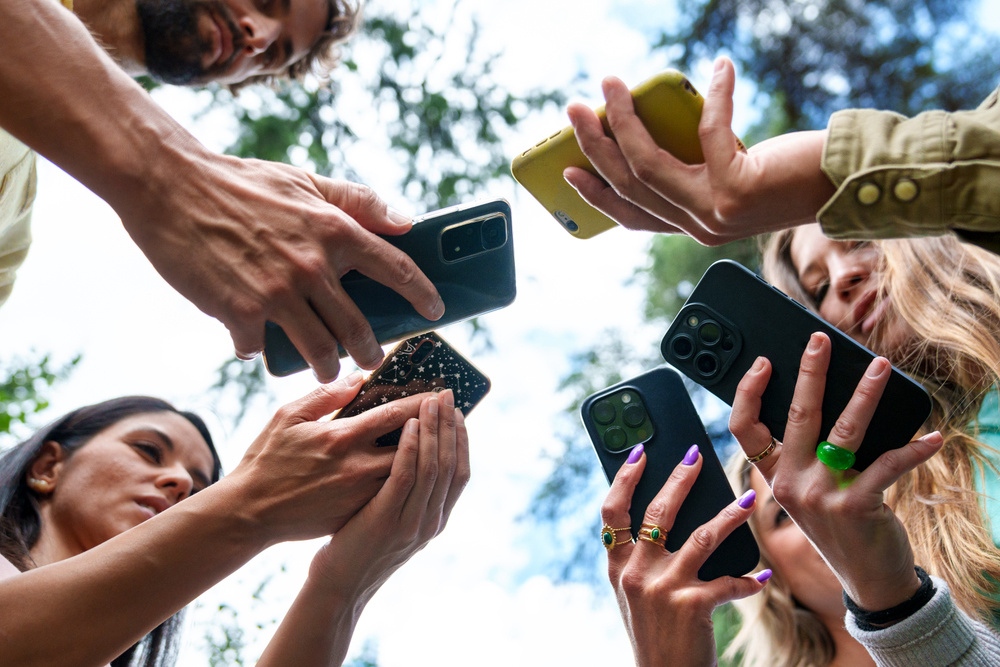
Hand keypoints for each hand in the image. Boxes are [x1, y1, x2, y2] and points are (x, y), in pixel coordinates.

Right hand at [114, 155, 444, 381]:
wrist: (169, 184)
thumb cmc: (242, 182)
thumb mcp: (306, 181)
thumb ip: (358, 202)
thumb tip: (406, 222)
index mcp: (334, 230)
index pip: (395, 269)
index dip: (422, 294)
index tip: (435, 312)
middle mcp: (312, 266)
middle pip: (358, 328)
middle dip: (369, 351)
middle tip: (369, 358)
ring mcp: (276, 293)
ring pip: (319, 351)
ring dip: (325, 366)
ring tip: (326, 368)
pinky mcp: (237, 312)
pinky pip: (258, 348)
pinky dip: (256, 349)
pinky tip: (252, 344)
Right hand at [223, 373, 437, 543]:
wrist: (249, 514)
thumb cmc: (266, 460)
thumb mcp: (287, 417)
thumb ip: (326, 396)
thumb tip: (358, 378)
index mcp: (340, 438)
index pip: (395, 414)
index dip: (422, 402)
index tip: (439, 392)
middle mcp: (356, 467)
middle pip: (412, 446)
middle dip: (434, 431)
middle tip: (451, 417)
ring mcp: (359, 494)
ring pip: (406, 473)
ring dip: (425, 457)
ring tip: (442, 441)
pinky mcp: (356, 514)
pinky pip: (391, 495)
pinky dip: (407, 480)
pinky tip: (418, 469)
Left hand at [306, 389, 468, 600]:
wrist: (339, 585)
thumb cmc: (360, 546)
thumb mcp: (396, 521)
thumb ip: (409, 493)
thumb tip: (413, 454)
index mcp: (436, 518)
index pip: (461, 472)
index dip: (462, 439)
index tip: (456, 411)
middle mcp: (432, 521)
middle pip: (451, 464)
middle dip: (450, 426)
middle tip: (446, 395)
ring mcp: (412, 523)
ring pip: (433, 467)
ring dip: (433, 430)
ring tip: (429, 402)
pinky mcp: (387, 520)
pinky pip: (405, 477)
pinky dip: (411, 447)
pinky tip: (409, 426)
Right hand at [564, 57, 833, 244]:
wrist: (847, 183)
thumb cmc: (792, 172)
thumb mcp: (732, 171)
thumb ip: (697, 166)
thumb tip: (655, 124)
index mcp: (696, 226)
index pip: (633, 216)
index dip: (597, 194)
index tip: (569, 170)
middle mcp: (701, 226)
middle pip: (630, 186)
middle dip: (596, 145)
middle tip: (576, 110)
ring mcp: (715, 212)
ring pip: (650, 165)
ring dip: (625, 120)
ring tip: (612, 85)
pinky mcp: (737, 188)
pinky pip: (709, 131)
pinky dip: (712, 95)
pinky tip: (720, 67)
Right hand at [602, 446, 766, 666]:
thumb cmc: (655, 632)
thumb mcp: (634, 593)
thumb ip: (642, 556)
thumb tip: (668, 509)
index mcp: (617, 566)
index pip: (613, 510)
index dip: (626, 477)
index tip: (641, 451)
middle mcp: (635, 573)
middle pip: (657, 512)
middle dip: (680, 478)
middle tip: (697, 454)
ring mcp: (662, 588)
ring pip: (700, 536)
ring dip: (729, 515)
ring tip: (748, 498)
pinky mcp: (691, 605)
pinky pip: (728, 582)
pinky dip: (748, 579)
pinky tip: (762, 576)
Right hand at [729, 332, 942, 611]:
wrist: (867, 577)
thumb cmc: (840, 525)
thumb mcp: (810, 490)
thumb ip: (810, 453)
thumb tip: (830, 398)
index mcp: (774, 475)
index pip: (744, 428)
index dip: (747, 392)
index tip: (763, 362)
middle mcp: (790, 483)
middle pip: (796, 416)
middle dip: (810, 372)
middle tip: (820, 340)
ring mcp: (820, 495)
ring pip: (843, 431)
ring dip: (865, 394)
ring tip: (881, 367)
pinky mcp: (854, 505)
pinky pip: (887, 465)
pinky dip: (913, 448)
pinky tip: (932, 437)